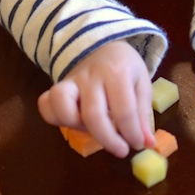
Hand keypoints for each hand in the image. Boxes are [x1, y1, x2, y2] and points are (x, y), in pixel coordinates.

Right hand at [37, 40, 154, 157]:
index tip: (137, 144)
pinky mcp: (58, 86)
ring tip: (92, 131)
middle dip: (108, 139)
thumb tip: (148, 144)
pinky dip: (55, 118)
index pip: (124, 110)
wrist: (102, 45)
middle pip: (93, 114)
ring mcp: (72, 80)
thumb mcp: (141, 84)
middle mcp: (92, 76)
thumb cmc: (124, 68)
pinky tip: (72, 122)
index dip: (132, 134)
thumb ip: (143, 114)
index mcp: (118, 72)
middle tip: (121, 150)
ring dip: (76, 126)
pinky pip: (46, 103)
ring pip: (61, 104)